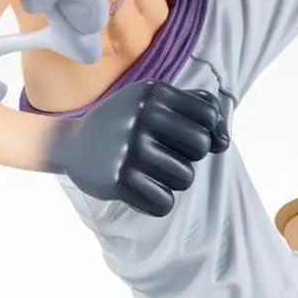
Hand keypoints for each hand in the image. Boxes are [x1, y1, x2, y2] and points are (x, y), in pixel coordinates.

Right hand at [46, 79, 225, 215]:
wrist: (72, 142)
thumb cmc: (127, 120)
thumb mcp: (156, 100)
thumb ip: (196, 108)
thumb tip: (224, 141)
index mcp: (155, 93)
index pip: (209, 114)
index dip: (208, 129)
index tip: (189, 134)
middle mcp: (144, 117)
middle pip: (201, 147)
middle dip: (191, 155)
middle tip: (167, 152)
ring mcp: (130, 149)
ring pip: (185, 178)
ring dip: (173, 179)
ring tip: (150, 168)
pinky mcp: (118, 180)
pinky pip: (164, 203)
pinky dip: (157, 201)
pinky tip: (140, 187)